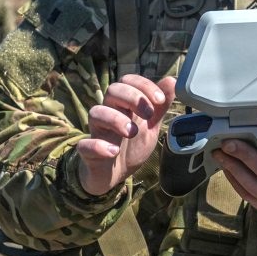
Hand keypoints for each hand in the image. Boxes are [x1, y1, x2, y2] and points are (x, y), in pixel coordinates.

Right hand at [75, 75, 176, 196]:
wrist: (114, 175)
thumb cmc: (130, 145)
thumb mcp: (149, 126)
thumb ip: (159, 107)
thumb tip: (172, 80)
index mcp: (123, 105)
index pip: (127, 81)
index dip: (143, 85)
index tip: (160, 99)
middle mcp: (108, 113)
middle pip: (112, 91)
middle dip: (132, 97)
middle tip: (148, 114)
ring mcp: (97, 132)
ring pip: (96, 113)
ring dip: (115, 119)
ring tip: (132, 132)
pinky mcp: (88, 152)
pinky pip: (84, 145)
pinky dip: (98, 146)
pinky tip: (114, 151)